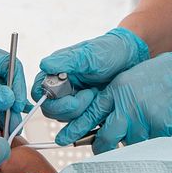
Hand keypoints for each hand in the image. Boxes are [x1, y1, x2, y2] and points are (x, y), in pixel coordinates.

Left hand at [0, 40, 28, 132]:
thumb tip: (10, 99)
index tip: (19, 104)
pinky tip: (3, 120)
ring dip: (7, 107)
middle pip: (8, 79)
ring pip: (2, 90)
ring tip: (11, 124)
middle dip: (13, 99)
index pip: (10, 65)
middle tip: (16, 119)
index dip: (17, 84)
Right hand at [31, 27, 148, 122]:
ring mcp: (73, 98)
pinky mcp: (86, 109)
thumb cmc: (109, 50)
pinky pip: (80, 122)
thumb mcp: (89, 54)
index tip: (71, 98)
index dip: (52, 100)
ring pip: (65, 118)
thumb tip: (44, 64)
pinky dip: (88, 119)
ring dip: (81, 112)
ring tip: (96, 94)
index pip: (40, 93)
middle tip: (90, 95)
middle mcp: (61, 86)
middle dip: (71, 108)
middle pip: (52, 110)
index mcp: (56, 72)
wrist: (131, 57)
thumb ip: (67, 61)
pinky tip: (100, 107)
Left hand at [55, 46, 171, 151]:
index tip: (64, 139)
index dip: (74, 130)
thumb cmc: (160, 75)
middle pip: (106, 140)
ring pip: (129, 144)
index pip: (89, 115)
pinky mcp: (159, 130)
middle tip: (105, 146)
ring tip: (145, 121)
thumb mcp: (128, 81)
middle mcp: (126, 108)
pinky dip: (152, 137)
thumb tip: (101, 123)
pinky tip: (158, 121)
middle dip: (103, 147)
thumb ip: (113, 100)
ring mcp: (143, 120)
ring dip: (133, 139)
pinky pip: (149, 144)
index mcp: (116, 92)